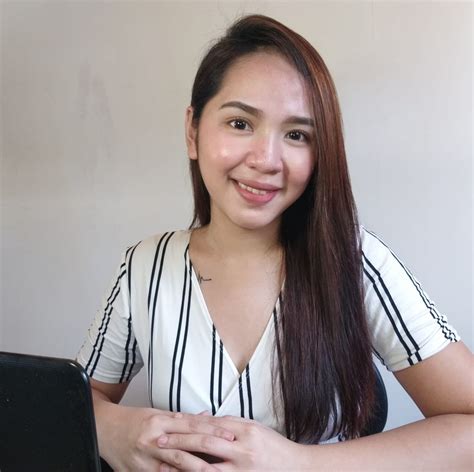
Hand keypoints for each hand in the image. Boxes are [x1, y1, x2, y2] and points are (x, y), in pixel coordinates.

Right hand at [100, 406, 234, 471]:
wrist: (103, 428)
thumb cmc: (132, 420)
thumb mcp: (158, 413)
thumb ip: (183, 418)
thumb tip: (207, 417)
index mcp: (160, 420)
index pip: (192, 424)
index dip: (212, 429)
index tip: (230, 433)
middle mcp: (153, 438)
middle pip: (186, 444)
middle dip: (210, 449)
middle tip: (229, 451)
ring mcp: (144, 458)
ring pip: (175, 465)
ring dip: (196, 469)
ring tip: (214, 471)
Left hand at [155, 415, 303, 470]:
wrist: (296, 468)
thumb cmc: (274, 446)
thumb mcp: (254, 428)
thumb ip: (230, 424)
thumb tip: (206, 419)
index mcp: (245, 430)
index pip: (211, 423)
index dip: (189, 422)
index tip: (170, 421)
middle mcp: (242, 449)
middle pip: (205, 442)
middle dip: (180, 440)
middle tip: (158, 439)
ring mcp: (241, 469)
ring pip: (206, 467)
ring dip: (182, 464)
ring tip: (163, 461)